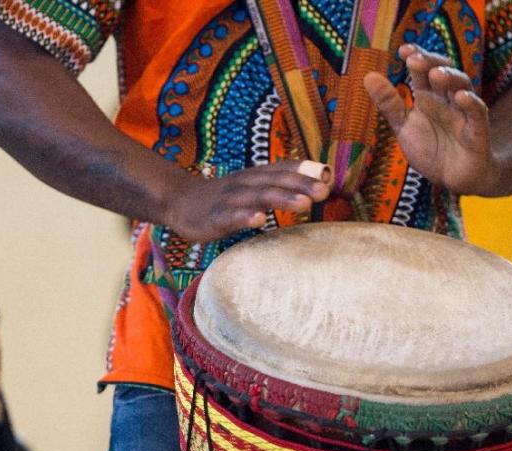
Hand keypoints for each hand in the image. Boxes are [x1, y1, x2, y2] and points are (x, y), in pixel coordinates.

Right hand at [162, 160, 332, 242]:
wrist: (181, 202)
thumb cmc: (226, 198)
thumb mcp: (254, 186)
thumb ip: (283, 184)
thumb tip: (320, 181)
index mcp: (257, 176)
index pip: (284, 169)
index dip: (306, 172)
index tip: (330, 178)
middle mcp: (246, 183)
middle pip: (276, 182)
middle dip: (301, 185)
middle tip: (324, 192)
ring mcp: (230, 199)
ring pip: (258, 196)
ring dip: (282, 199)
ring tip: (304, 205)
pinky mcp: (215, 217)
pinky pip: (231, 216)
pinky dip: (245, 217)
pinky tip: (259, 220)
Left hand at [364, 45, 492, 194]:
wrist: (452, 179)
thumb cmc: (430, 149)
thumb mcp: (404, 127)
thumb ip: (390, 104)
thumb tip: (368, 76)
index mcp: (429, 96)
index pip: (424, 71)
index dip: (417, 57)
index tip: (403, 50)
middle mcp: (448, 99)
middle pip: (444, 72)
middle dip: (431, 63)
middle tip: (415, 59)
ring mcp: (464, 113)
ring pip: (463, 87)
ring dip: (450, 78)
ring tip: (435, 74)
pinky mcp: (478, 131)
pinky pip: (478, 113)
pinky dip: (471, 104)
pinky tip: (461, 97)